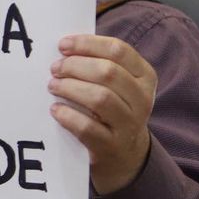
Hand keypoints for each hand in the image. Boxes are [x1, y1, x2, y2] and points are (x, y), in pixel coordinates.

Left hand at [49, 35, 157, 194]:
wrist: (125, 154)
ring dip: (70, 88)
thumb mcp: (117, 84)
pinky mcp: (111, 146)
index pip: (118, 50)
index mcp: (145, 76)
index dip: (87, 44)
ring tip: (53, 86)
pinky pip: (87, 127)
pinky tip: (55, 110)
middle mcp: (142, 99)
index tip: (63, 45)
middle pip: (108, 73)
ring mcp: (130, 124)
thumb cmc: (113, 108)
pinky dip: (68, 115)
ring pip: (100, 98)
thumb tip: (65, 46)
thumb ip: (98, 63)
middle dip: (75, 66)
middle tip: (55, 68)